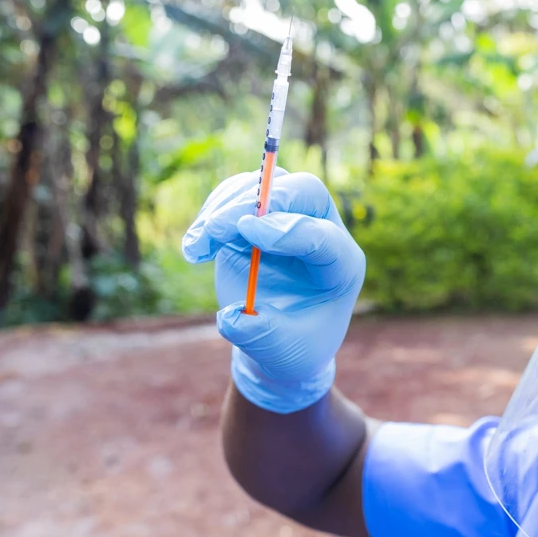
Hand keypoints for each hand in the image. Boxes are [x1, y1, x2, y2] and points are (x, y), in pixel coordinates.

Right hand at [182, 170, 365, 412]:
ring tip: (197, 244)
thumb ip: (261, 336)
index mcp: (341, 265)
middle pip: (301, 191)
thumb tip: (231, 317)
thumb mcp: (284, 351)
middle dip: (256, 202)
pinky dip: (213, 210)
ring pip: (266, 185)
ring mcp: (292, 216)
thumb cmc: (293, 345)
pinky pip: (240, 193)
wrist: (280, 335)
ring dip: (226, 206)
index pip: (324, 236)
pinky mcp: (260, 215)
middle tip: (215, 227)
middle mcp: (322, 229)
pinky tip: (196, 244)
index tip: (248, 231)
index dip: (288, 230)